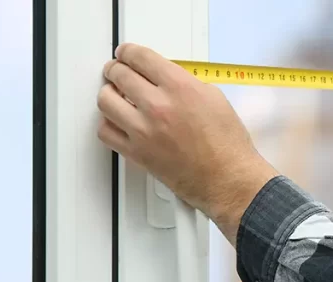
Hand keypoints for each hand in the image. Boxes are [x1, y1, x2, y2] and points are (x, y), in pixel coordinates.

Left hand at [96, 43, 277, 243]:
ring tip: (116, 95)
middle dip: (116, 69)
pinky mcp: (136, 152)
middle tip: (117, 71)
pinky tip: (118, 120)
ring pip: (105, 100)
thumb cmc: (227, 145)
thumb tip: (164, 78)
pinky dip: (108, 122)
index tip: (126, 54)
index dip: (128, 52)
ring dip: (109, 94)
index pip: (140, 58)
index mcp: (180, 88)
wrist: (227, 178)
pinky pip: (106, 131)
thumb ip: (185, 83)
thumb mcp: (214, 99)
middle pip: (119, 75)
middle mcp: (158, 106)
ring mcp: (143, 130)